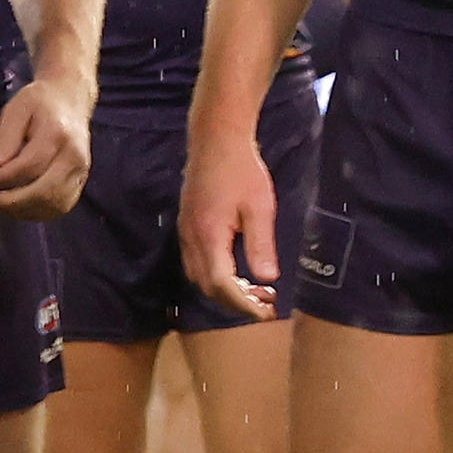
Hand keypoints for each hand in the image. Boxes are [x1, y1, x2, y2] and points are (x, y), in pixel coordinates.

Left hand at [0, 76, 91, 220]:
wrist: (70, 100)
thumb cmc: (38, 103)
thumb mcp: (16, 110)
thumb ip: (5, 138)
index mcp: (58, 134)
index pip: (28, 167)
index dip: (0, 180)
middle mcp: (75, 157)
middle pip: (44, 193)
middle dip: (9, 202)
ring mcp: (81, 172)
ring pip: (53, 205)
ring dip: (21, 211)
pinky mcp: (80, 183)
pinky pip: (59, 207)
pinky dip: (35, 212)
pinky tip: (14, 206)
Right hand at [176, 123, 284, 318]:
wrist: (215, 140)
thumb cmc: (241, 170)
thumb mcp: (259, 207)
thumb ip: (261, 244)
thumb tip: (267, 278)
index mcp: (209, 235)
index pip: (221, 285)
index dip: (243, 304)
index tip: (266, 312)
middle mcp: (191, 237)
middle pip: (207, 287)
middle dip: (235, 302)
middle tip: (266, 304)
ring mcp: (186, 232)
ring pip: (199, 276)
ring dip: (225, 290)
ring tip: (256, 290)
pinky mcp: (188, 225)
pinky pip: (196, 262)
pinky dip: (216, 275)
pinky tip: (237, 270)